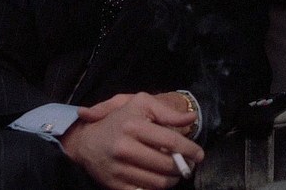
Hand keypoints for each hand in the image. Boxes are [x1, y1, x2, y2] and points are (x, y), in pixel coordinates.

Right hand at [60, 92, 203, 189]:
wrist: (85, 141)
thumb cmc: (118, 120)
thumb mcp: (140, 104)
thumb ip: (167, 112)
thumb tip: (191, 119)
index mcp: (133, 125)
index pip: (170, 141)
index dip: (190, 150)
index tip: (199, 154)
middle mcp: (125, 148)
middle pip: (166, 165)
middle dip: (183, 167)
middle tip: (188, 164)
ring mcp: (119, 169)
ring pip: (158, 182)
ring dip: (173, 179)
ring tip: (175, 172)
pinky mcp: (116, 185)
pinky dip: (157, 187)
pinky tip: (158, 178)